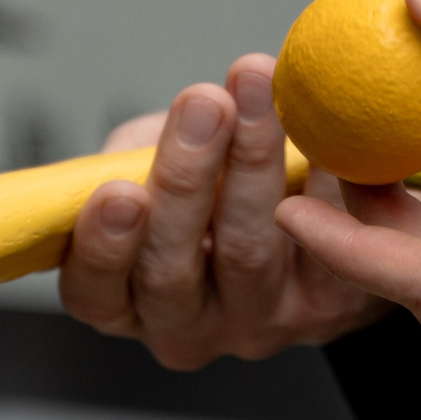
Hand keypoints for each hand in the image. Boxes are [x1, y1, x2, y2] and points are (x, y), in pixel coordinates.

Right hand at [60, 55, 403, 367]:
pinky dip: (323, 179)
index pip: (93, 292)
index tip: (119, 190)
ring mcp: (256, 326)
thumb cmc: (207, 187)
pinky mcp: (326, 310)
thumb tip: (163, 122)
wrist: (306, 221)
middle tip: (204, 107)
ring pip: (246, 252)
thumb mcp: (149, 167)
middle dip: (184, 180)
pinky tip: (325, 126)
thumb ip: (140, 155)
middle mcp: (184, 329)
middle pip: (169, 272)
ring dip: (252, 162)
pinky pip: (325, 245)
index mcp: (123, 301)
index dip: (103, 247)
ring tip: (258, 90)